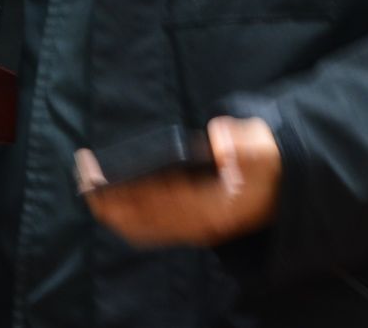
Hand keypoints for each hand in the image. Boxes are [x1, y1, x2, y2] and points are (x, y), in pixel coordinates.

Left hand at [76, 115, 281, 247]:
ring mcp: (192, 230)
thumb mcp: (265, 149)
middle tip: (85, 178)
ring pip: (144, 227)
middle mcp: (198, 225)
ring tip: (89, 189)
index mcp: (213, 208)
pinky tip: (110, 206)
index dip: (132, 191)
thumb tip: (218, 137)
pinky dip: (126, 219)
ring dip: (114, 211)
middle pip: (146, 218)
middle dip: (112, 201)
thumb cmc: (268, 165)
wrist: (283, 190)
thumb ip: (244, 144)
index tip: (107, 178)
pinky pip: (150, 230)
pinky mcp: (187, 228)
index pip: (162, 202)